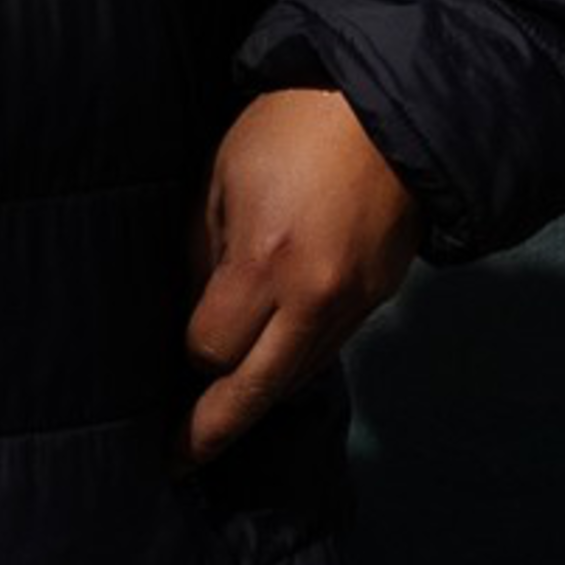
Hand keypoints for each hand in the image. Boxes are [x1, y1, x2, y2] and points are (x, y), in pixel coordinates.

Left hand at [182, 87, 418, 463]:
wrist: (388, 106)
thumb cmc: (290, 127)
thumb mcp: (222, 178)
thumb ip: (202, 254)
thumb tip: (194, 314)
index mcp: (266, 261)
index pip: (210, 348)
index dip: (189, 349)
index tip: (177, 344)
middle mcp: (313, 298)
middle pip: (253, 393)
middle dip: (211, 430)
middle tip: (178, 458)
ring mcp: (353, 305)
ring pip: (295, 379)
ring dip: (257, 397)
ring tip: (219, 416)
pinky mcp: (379, 300)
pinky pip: (326, 349)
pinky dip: (295, 362)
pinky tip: (271, 361)